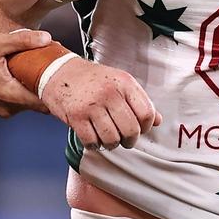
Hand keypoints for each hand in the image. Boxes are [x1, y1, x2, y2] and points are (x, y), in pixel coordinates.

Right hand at [0, 29, 51, 116]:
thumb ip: (21, 41)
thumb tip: (47, 39)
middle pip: (41, 101)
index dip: (58, 87)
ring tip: (42, 66)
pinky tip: (27, 73)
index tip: (64, 72)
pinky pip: (22, 101)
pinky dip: (27, 88)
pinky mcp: (1, 108)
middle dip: (50, 84)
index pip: (45, 101)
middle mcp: (9, 108)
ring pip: (32, 102)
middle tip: (57, 65)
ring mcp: (5, 110)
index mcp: (10, 94)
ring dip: (38, 86)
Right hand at [41, 56, 160, 149]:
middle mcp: (109, 92)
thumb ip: (139, 101)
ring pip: (112, 139)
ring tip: (107, 137)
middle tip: (124, 139)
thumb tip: (159, 121)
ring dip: (111, 144)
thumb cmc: (92, 80)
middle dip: (129, 140)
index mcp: (124, 83)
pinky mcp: (76, 117)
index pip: (147, 113)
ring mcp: (91, 105)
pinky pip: (92, 142)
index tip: (139, 128)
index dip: (146, 127)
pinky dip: (94, 145)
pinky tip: (92, 138)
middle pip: (131, 130)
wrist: (59, 72)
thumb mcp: (119, 82)